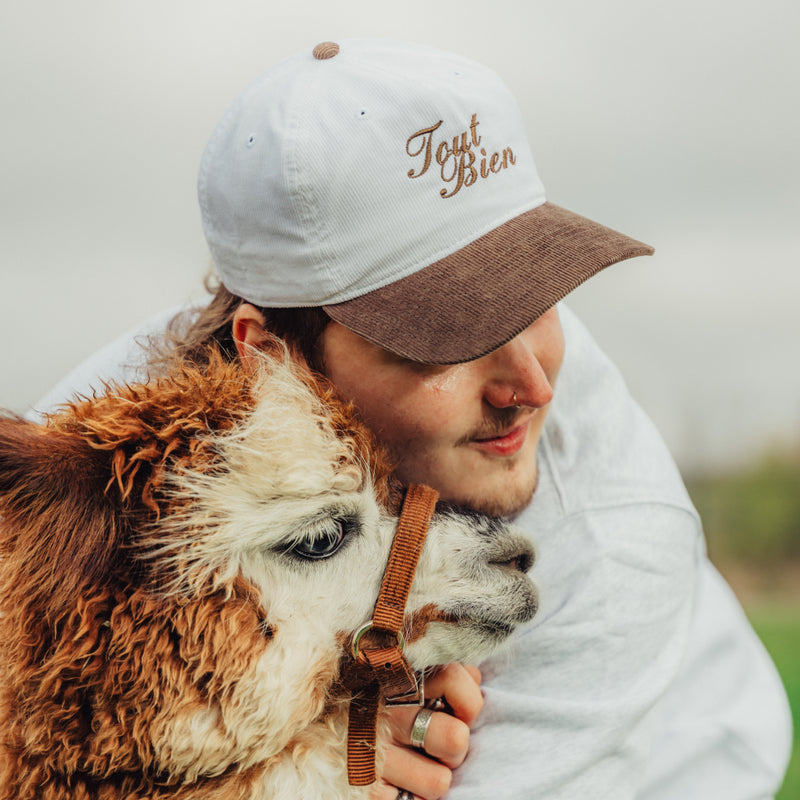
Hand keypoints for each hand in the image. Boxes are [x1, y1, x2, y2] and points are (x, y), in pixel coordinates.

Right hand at [370, 663, 482, 799]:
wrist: (299, 714)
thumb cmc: (362, 688)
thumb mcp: (396, 664)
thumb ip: (437, 667)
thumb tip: (475, 679)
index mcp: (395, 672)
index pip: (456, 680)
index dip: (467, 699)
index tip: (457, 707)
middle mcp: (384, 710)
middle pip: (455, 740)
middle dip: (454, 744)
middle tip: (435, 741)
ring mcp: (372, 751)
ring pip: (439, 783)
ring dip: (432, 777)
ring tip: (416, 765)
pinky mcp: (361, 787)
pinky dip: (407, 798)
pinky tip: (395, 782)